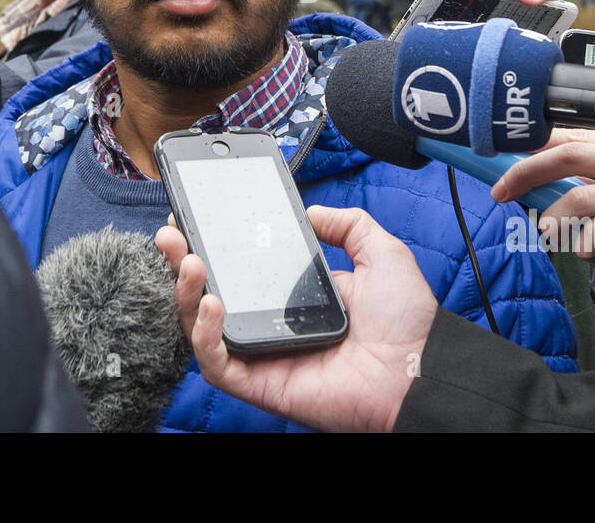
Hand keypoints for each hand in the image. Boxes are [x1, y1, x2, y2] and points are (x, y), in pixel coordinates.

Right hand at [154, 206, 437, 432]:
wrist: (421, 369)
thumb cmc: (407, 322)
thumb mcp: (379, 252)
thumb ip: (348, 224)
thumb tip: (312, 212)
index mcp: (293, 296)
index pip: (239, 269)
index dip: (212, 243)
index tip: (196, 216)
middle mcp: (272, 324)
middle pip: (209, 295)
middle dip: (183, 262)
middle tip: (173, 232)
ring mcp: (263, 354)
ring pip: (202, 328)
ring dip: (186, 293)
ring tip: (188, 260)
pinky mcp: (261, 383)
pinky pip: (217, 363)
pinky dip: (205, 334)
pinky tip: (212, 302)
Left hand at [490, 128, 594, 277]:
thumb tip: (561, 186)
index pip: (577, 134)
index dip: (535, 146)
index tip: (507, 159)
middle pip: (569, 154)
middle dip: (526, 172)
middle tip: (501, 190)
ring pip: (582, 196)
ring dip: (552, 216)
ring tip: (543, 232)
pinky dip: (586, 242)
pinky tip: (584, 250)